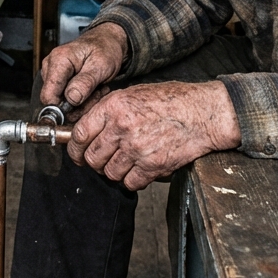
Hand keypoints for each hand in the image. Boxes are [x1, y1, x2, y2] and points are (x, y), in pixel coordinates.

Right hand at [41, 22, 127, 108]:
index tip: (84, 106)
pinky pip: (64, 99)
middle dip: (77, 105)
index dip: (64, 108)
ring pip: (60, 102)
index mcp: (58, 60)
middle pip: (54, 101)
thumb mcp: (101, 65)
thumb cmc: (104, 49)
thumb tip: (71, 99)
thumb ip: (86, 82)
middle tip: (96, 94)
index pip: (48, 95)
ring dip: (81, 103)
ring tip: (96, 90)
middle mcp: (50, 66)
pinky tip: (91, 90)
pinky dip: (80, 100)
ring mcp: (52, 73)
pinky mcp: (57, 80)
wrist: (106, 43)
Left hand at [67, 81, 241, 190]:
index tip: (77, 153)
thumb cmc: (170, 101)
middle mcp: (122, 128)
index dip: (75, 148)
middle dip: (93, 161)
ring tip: (123, 163)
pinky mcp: (153, 166)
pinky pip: (130, 183)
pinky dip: (132, 180)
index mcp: (113, 107)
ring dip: (113, 171)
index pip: (80, 134)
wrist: (202, 113)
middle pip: (92, 157)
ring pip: (110, 172)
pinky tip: (138, 170)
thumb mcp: (132, 94)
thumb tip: (90, 128)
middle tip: (100, 160)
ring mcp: (137, 149)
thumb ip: (109, 111)